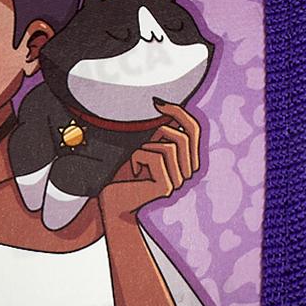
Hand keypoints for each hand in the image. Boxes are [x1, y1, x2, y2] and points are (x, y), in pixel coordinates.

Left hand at [102, 101, 201, 216]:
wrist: (111, 202)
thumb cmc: (122, 174)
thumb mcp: (143, 146)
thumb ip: (159, 132)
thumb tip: (167, 105)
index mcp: (186, 161)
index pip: (194, 130)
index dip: (180, 113)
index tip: (157, 103)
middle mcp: (187, 173)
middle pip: (185, 136)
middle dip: (160, 128)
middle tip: (138, 137)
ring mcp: (178, 182)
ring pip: (170, 146)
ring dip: (146, 146)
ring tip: (133, 159)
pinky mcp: (166, 187)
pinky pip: (156, 157)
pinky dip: (138, 156)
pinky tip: (131, 169)